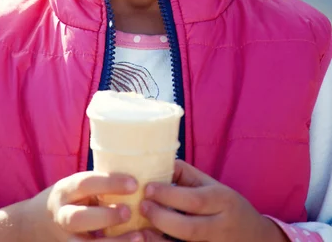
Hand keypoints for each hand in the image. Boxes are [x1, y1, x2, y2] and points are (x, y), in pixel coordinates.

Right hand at [26, 170, 142, 241]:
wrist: (38, 222)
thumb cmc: (73, 199)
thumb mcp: (79, 187)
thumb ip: (101, 187)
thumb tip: (141, 180)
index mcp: (65, 191)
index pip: (85, 183)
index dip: (110, 183)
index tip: (134, 184)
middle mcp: (62, 215)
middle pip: (78, 218)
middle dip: (105, 216)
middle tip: (129, 212)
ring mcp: (65, 239)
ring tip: (139, 237)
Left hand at [139, 160, 288, 241]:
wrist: (257, 239)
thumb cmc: (227, 206)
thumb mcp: (213, 186)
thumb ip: (186, 175)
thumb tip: (156, 162)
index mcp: (223, 201)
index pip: (194, 200)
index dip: (168, 195)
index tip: (147, 188)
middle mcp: (222, 227)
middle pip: (189, 229)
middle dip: (161, 218)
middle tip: (141, 206)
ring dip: (159, 241)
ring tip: (140, 230)